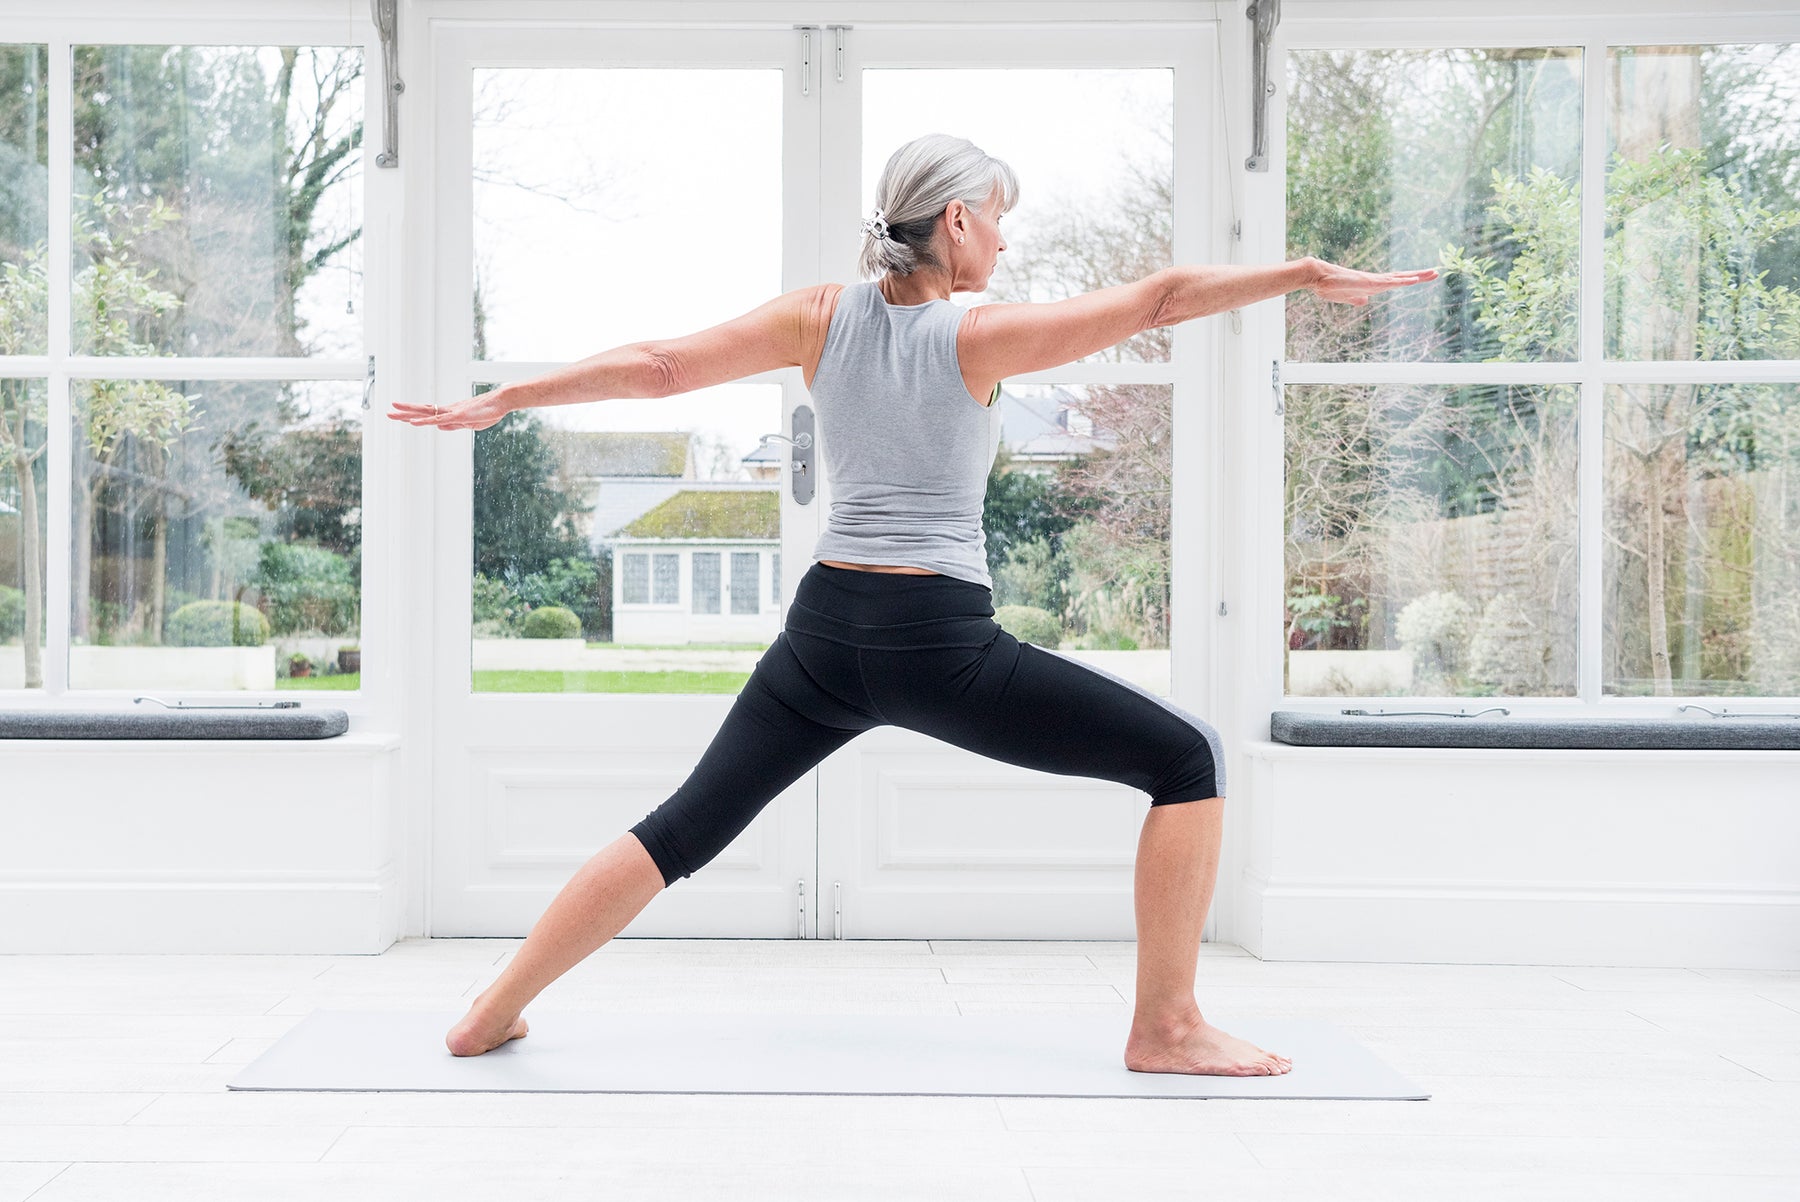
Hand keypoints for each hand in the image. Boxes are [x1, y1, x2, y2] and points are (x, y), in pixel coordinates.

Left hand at [387, 388, 514, 431]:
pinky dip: (423, 421)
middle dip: (404, 412)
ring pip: (425, 413)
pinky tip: (413, 422)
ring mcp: (451, 412)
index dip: (414, 413)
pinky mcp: (456, 416)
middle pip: (422, 410)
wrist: (500, 402)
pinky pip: (437, 419)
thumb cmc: (488, 412)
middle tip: (388, 412)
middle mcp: (447, 410)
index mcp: (450, 413)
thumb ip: (453, 425)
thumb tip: (438, 427)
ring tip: (391, 412)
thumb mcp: (469, 424)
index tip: (401, 414)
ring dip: (407, 414)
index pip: (428, 413)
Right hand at [1305, 257, 1438, 305]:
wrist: (1317, 277)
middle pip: (1401, 277)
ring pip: (1398, 278)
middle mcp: (1375, 280)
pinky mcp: (1367, 281)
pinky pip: (1389, 282)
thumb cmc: (1328, 287)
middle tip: (1437, 272)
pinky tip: (1413, 279)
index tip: (1422, 277)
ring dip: (1416, 276)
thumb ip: (1356, 299)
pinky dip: (1402, 280)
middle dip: (1419, 275)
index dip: (1408, 280)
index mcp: (1371, 285)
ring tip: (1433, 272)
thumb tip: (1365, 301)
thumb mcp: (1346, 297)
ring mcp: (1372, 280)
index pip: (1395, 281)